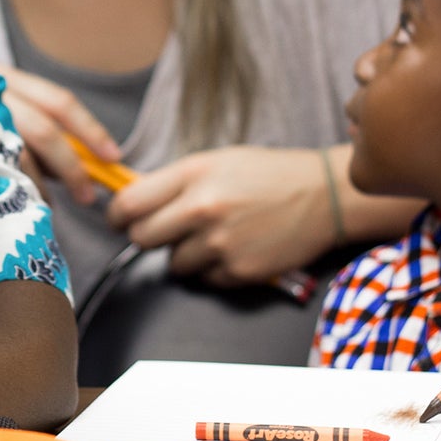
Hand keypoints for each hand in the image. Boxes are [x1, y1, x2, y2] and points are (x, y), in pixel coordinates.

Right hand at [0, 64, 119, 207]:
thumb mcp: (3, 112)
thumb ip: (40, 137)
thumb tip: (79, 170)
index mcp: (7, 80)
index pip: (59, 102)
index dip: (90, 130)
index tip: (113, 157)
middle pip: (43, 131)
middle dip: (71, 167)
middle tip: (87, 196)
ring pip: (18, 156)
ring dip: (41, 186)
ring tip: (48, 205)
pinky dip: (15, 191)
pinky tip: (21, 203)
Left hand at [110, 146, 333, 286]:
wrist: (323, 195)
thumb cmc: (269, 174)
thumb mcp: (217, 161)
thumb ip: (175, 181)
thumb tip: (133, 200)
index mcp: (193, 174)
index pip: (129, 204)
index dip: (117, 215)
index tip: (120, 219)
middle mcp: (202, 209)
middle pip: (141, 238)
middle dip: (147, 236)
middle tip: (165, 230)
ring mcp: (220, 243)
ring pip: (173, 263)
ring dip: (185, 254)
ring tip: (214, 235)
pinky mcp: (238, 270)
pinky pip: (205, 279)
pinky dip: (214, 269)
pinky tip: (236, 247)